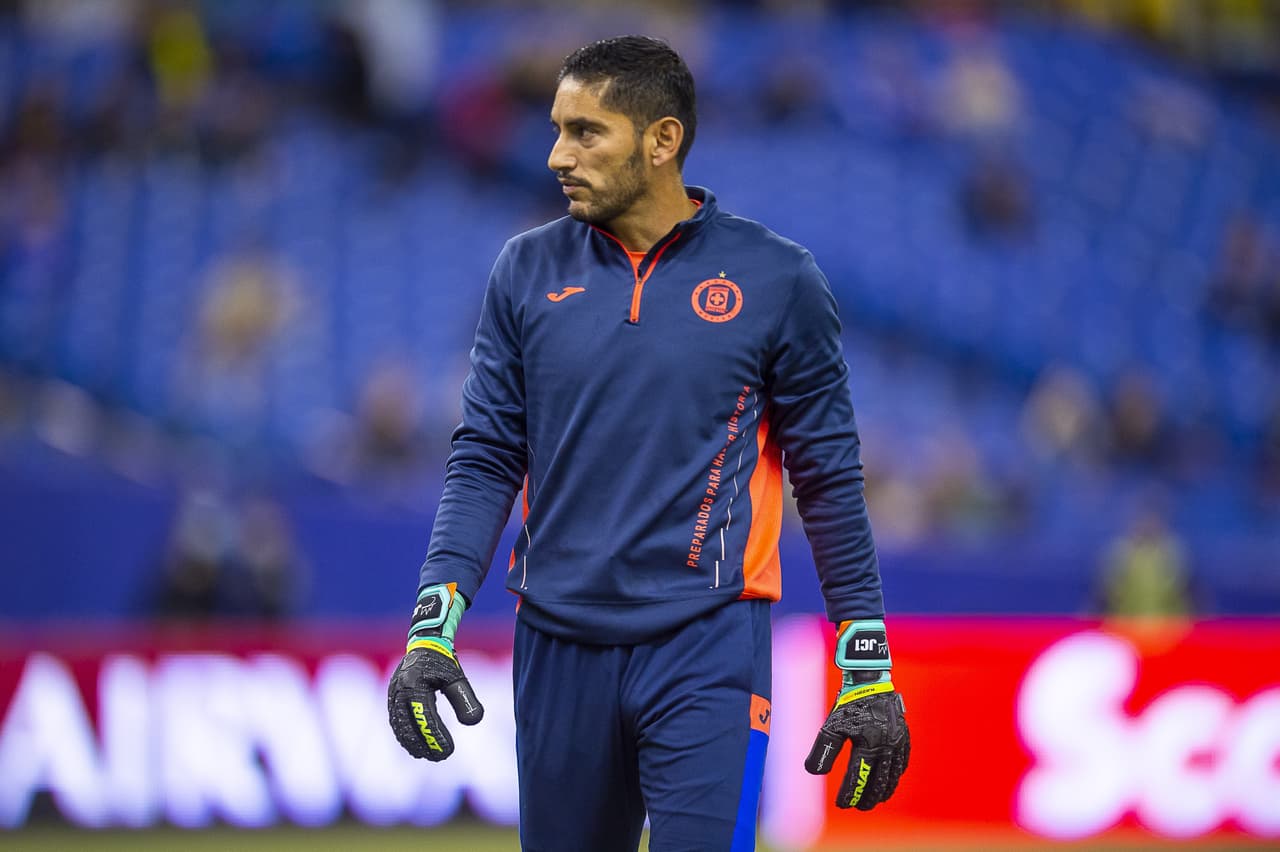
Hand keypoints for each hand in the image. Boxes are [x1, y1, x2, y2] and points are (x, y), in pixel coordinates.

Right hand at [387, 583, 483, 759]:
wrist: (423, 645)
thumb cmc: (442, 662)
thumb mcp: (457, 677)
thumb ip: (465, 698)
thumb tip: (474, 721)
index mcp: (414, 683)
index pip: (425, 717)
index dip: (436, 736)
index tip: (449, 751)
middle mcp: (399, 691)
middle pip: (408, 726)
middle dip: (424, 744)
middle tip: (441, 758)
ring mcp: (392, 696)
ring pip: (399, 727)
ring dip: (413, 744)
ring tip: (430, 756)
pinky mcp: (391, 700)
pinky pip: (396, 723)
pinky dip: (405, 737)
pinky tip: (417, 748)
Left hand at [803, 620, 909, 809]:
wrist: (871, 680)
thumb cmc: (849, 703)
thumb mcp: (832, 724)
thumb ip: (824, 749)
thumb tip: (813, 772)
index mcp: (869, 744)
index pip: (858, 776)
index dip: (850, 792)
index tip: (843, 804)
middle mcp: (887, 746)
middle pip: (879, 779)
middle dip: (869, 796)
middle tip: (860, 807)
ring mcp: (898, 741)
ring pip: (893, 773)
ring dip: (884, 789)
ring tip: (876, 800)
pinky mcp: (903, 736)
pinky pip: (903, 760)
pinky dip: (896, 773)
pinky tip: (891, 779)